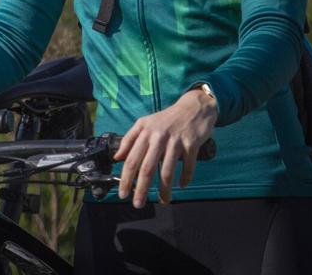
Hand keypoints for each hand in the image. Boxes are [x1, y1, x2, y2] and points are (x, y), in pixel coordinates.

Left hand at [114, 88, 217, 207]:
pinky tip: (182, 185)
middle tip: (138, 204)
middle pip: (147, 168)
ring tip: (163, 200)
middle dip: (141, 189)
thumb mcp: (144, 123)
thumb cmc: (167, 118)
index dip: (126, 178)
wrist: (194, 107)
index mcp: (145, 133)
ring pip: (167, 171)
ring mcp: (175, 141)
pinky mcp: (192, 144)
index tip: (123, 193)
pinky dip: (185, 178)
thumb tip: (117, 157)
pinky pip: (187, 166)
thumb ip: (129, 139)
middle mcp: (158, 137)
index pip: (132, 159)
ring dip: (164, 190)